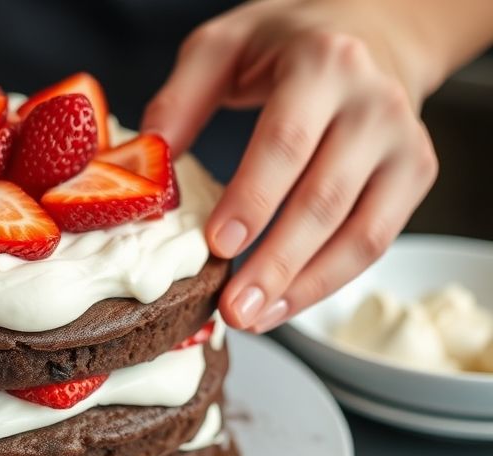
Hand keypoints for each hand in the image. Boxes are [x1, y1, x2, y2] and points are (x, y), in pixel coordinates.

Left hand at [142, 0, 440, 332]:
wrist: (370, 31)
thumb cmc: (284, 44)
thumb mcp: (222, 46)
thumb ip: (181, 99)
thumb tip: (147, 162)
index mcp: (321, 66)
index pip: (285, 142)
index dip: (252, 199)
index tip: (217, 246)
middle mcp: (373, 104)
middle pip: (325, 198)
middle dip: (276, 262)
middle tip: (232, 307)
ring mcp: (402, 144)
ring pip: (360, 233)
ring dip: (303, 286)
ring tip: (253, 317)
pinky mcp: (415, 176)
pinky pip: (374, 242)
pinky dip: (328, 281)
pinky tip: (283, 303)